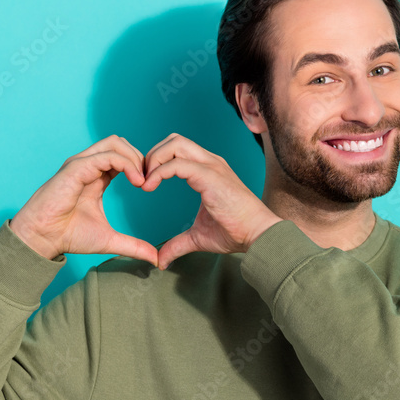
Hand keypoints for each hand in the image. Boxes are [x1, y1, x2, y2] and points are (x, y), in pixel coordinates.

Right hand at [9, 136, 159, 265]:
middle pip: (120, 143)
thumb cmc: (69, 236)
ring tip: (143, 180)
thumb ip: (133, 246)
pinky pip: (106, 156)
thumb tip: (156, 259)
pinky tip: (136, 181)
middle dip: (140, 157)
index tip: (150, 186)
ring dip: (134, 158)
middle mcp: (88, 166)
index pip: (122, 156)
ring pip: (114, 143)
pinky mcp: (76, 168)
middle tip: (149, 180)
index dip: (139, 166)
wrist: (42, 239)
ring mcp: (81, 164)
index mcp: (96, 176)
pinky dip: (126, 164)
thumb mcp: (109, 240)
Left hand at [141, 133, 282, 269]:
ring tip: (145, 182)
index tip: (145, 184)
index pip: (177, 150)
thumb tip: (161, 260)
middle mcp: (210, 162)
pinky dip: (159, 172)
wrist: (258, 235)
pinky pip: (177, 164)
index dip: (157, 162)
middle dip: (152, 155)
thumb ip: (177, 244)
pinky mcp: (210, 176)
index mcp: (208, 170)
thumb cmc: (235, 233)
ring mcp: (211, 166)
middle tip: (142, 180)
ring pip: (174, 144)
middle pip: (173, 140)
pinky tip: (149, 187)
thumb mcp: (198, 238)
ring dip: (154, 159)